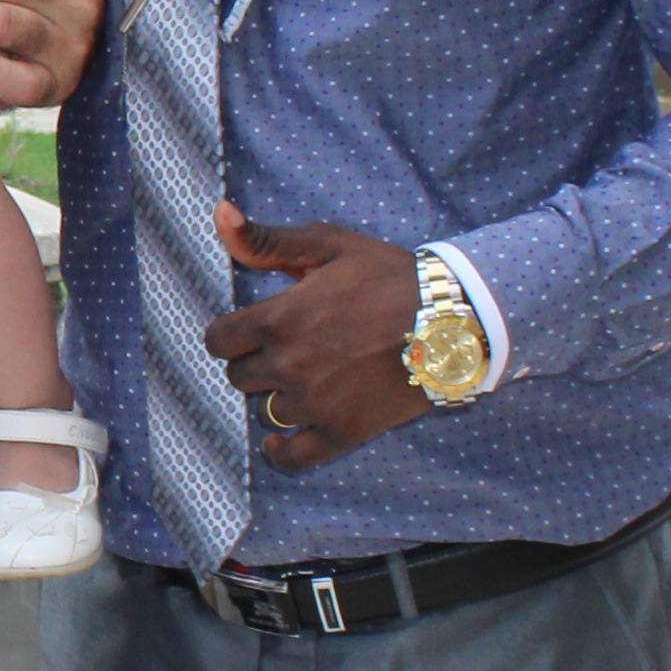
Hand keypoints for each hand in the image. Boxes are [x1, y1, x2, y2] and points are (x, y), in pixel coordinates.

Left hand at [205, 210, 430, 469]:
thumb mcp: (328, 245)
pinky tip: (281, 440)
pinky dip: (281, 452)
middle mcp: (288, 365)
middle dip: (256, 361)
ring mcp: (314, 403)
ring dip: (278, 396)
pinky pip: (293, 457)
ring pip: (266, 411)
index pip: (219, 340)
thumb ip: (266, 240)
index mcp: (278, 320)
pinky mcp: (342, 431)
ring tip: (306, 379)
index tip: (249, 331)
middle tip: (287, 349)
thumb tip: (219, 214)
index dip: (230, 334)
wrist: (452, 320)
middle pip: (240, 377)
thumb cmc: (389, 277)